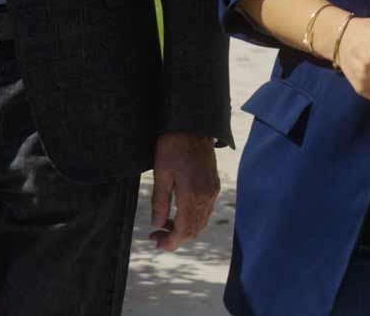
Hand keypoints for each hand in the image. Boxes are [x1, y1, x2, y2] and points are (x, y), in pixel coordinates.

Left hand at [147, 132, 218, 251]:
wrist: (193, 124)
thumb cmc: (172, 146)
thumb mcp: (161, 173)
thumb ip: (160, 202)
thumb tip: (157, 224)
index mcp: (193, 195)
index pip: (183, 230)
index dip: (170, 242)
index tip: (157, 244)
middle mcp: (206, 196)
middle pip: (194, 229)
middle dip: (175, 237)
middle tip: (156, 236)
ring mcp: (212, 191)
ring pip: (200, 221)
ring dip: (183, 229)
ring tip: (164, 225)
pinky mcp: (213, 185)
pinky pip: (205, 210)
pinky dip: (192, 218)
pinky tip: (177, 213)